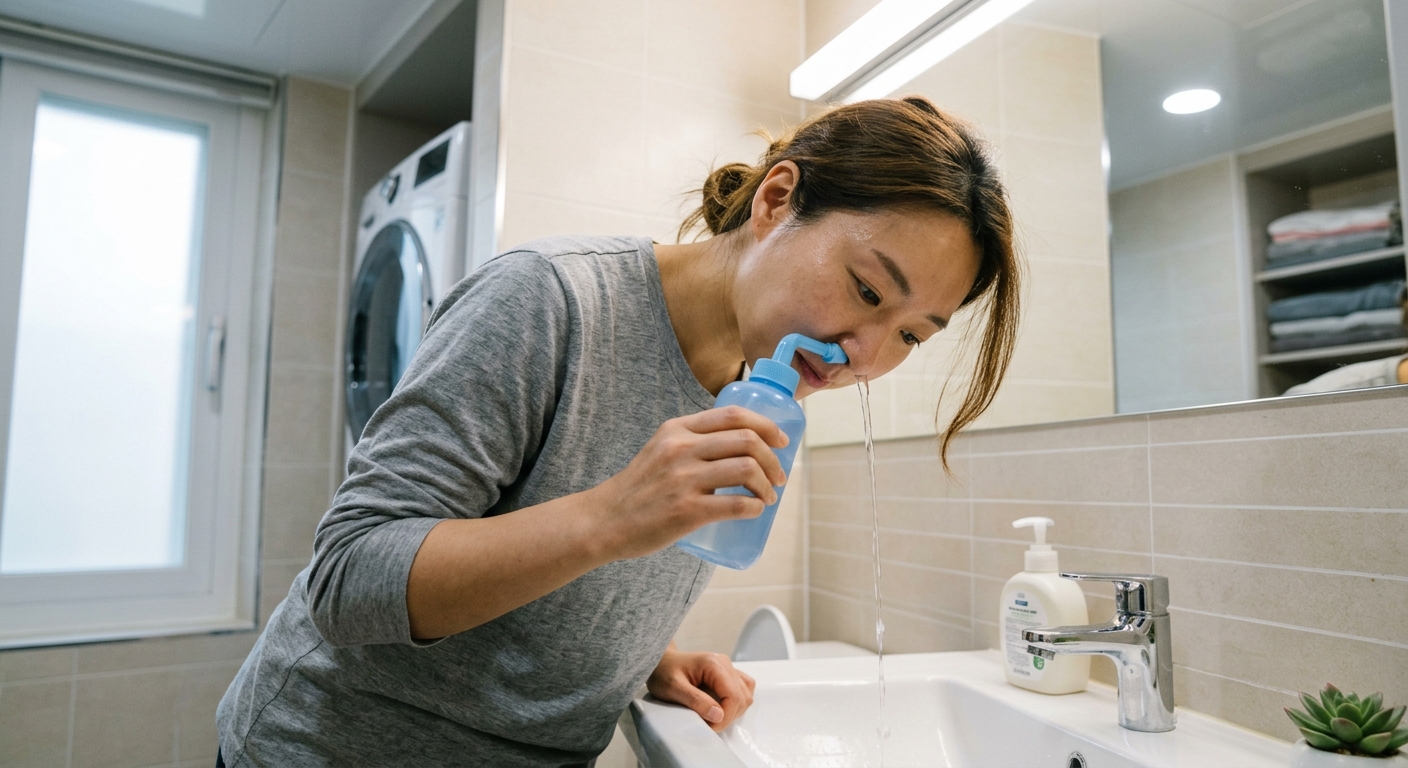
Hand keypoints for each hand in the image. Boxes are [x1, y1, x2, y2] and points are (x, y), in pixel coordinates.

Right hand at [591, 406, 787, 560]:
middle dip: (774, 459)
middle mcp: (681, 449)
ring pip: (747, 469)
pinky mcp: (686, 511)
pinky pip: (736, 505)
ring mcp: (684, 480)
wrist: (604, 521)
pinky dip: (754, 507)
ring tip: (768, 497)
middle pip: (747, 441)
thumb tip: (740, 449)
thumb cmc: (638, 489)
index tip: (780, 440)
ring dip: (768, 485)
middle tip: (780, 476)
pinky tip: (755, 511)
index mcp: (677, 429)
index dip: (766, 425)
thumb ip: (691, 443)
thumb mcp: (660, 449)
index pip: (734, 415)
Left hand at [648, 647, 755, 731]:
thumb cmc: (663, 672)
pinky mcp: (727, 674)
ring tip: (713, 717)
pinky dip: (736, 704)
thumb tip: (719, 715)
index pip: (734, 696)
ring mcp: (728, 668)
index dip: (725, 717)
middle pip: (743, 697)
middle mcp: (725, 663)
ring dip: (734, 711)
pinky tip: (720, 709)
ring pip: (746, 694)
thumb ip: (696, 701)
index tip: (709, 727)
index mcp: (714, 664)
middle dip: (728, 716)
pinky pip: (743, 690)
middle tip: (708, 725)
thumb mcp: (673, 688)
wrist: (660, 662)